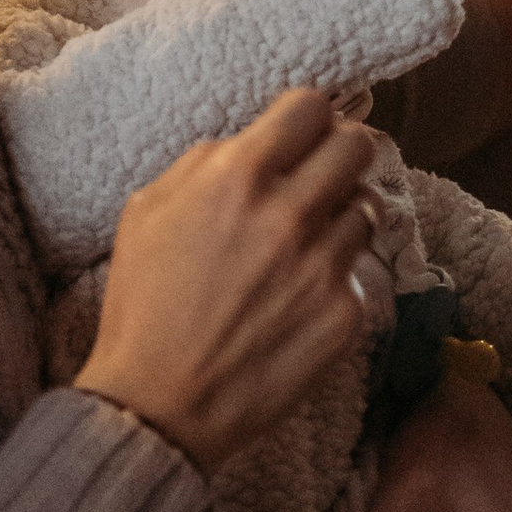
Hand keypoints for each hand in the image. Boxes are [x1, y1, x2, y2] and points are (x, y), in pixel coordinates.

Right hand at [77, 89, 377, 474]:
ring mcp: (323, 267)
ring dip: (339, 218)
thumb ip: (204, 163)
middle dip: (340, 154)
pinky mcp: (345, 316)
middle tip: (321, 175)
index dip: (309, 115)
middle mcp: (289, 214)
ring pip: (366, 210)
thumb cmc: (144, 305)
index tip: (304, 131)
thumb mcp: (147, 210)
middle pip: (357, 147)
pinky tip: (296, 300)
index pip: (312, 106)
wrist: (157, 404)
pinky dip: (334, 279)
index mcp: (237, 178)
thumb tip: (254, 140)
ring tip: (303, 246)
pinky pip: (357, 274)